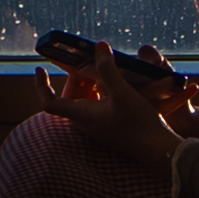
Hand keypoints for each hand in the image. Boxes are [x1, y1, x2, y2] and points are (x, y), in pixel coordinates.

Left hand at [30, 51, 196, 139]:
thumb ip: (107, 69)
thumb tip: (98, 47)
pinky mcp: (111, 128)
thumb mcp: (121, 92)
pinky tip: (122, 83)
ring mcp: (98, 127)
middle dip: (78, 77)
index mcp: (82, 115)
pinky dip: (106, 93)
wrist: (158, 151)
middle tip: (88, 61)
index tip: (40, 70)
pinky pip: (101, 106)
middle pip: (73, 96)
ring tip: (106, 68)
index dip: (41, 86)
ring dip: (95, 83)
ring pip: (89, 100)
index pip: (50, 103)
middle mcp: (86, 123)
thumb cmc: (137, 124)